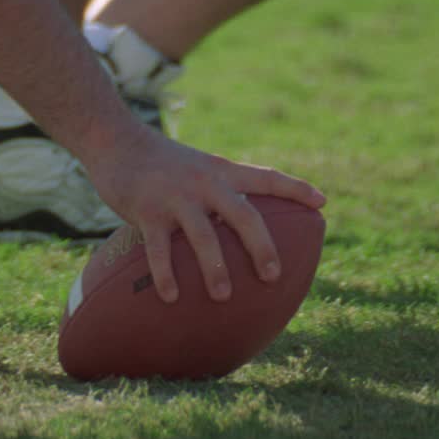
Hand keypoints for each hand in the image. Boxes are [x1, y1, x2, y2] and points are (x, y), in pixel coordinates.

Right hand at [84, 125, 324, 303]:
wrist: (115, 140)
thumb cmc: (159, 161)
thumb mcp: (196, 166)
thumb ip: (219, 189)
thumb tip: (242, 226)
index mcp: (221, 170)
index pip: (266, 177)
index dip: (296, 188)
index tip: (322, 203)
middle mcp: (204, 182)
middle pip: (244, 215)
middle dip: (262, 247)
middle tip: (273, 276)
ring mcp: (176, 197)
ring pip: (204, 236)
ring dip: (216, 268)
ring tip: (224, 295)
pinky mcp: (146, 210)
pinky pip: (158, 249)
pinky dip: (166, 274)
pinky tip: (172, 298)